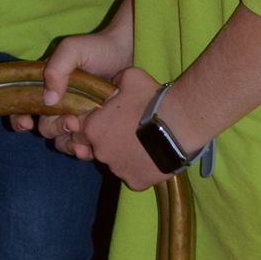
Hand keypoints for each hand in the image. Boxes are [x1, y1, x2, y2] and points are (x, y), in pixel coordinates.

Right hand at [10, 19, 137, 141]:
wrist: (129, 52)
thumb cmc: (98, 48)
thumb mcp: (72, 50)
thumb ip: (57, 68)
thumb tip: (48, 99)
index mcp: (47, 87)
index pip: (23, 107)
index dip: (19, 118)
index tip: (27, 123)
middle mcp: (58, 105)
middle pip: (44, 127)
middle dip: (54, 128)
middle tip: (71, 121)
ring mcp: (77, 117)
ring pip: (61, 141)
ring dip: (67, 144)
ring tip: (81, 141)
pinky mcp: (94, 127)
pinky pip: (82, 146)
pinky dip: (82, 152)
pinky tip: (89, 151)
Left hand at [77, 66, 167, 189]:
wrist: (180, 126)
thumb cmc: (152, 100)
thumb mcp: (130, 77)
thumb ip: (115, 81)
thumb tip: (113, 83)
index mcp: (93, 128)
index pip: (80, 128)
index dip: (93, 121)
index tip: (108, 117)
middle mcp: (99, 152)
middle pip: (97, 146)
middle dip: (108, 138)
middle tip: (128, 129)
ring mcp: (117, 169)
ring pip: (114, 161)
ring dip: (123, 153)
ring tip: (143, 142)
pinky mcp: (134, 182)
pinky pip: (132, 174)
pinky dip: (138, 167)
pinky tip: (151, 156)